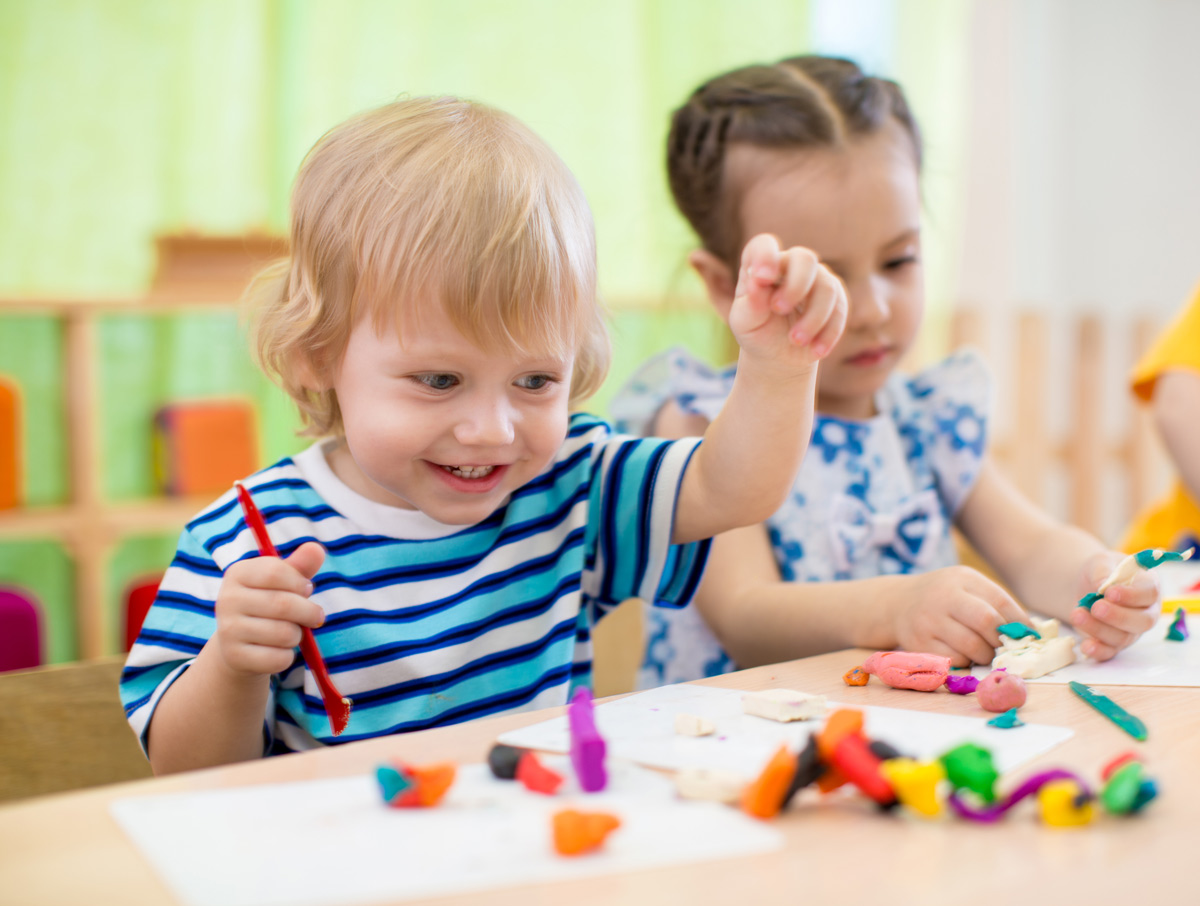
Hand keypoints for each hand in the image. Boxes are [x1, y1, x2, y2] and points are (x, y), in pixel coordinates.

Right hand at [212, 541, 326, 676]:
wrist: (239, 645)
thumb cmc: (268, 605)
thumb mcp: (283, 582)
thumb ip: (301, 566)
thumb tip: (316, 549)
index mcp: (238, 573)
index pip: (275, 572)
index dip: (299, 582)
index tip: (306, 588)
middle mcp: (226, 599)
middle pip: (283, 604)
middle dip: (309, 612)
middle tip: (316, 616)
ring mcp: (228, 630)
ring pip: (284, 634)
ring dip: (298, 635)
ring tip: (291, 632)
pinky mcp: (235, 657)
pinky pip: (279, 658)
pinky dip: (288, 656)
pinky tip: (279, 650)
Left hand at [727, 234, 846, 374]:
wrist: (778, 355)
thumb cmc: (756, 333)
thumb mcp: (745, 323)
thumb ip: (750, 304)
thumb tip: (756, 282)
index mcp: (762, 266)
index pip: (764, 245)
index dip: (765, 255)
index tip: (762, 277)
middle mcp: (791, 265)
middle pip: (805, 258)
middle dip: (796, 286)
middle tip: (779, 310)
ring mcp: (816, 279)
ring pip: (826, 287)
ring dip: (812, 318)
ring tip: (796, 340)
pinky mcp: (835, 298)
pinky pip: (840, 309)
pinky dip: (829, 332)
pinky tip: (816, 350)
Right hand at [888, 566, 1028, 666]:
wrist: (896, 603)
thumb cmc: (943, 596)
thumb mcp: (966, 586)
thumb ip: (994, 603)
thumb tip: (1030, 632)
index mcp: (961, 578)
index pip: (1000, 601)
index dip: (1019, 623)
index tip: (1029, 636)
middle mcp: (943, 596)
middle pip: (987, 622)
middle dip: (1001, 640)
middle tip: (1004, 646)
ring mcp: (928, 620)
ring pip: (972, 646)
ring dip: (986, 655)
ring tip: (984, 651)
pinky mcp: (919, 642)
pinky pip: (955, 659)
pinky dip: (966, 661)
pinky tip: (963, 653)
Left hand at [1069, 551, 1160, 659]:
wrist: (1084, 586)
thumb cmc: (1100, 571)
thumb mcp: (1100, 562)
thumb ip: (1104, 572)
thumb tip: (1103, 587)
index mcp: (1148, 587)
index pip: (1149, 594)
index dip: (1132, 595)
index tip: (1110, 593)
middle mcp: (1145, 612)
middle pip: (1142, 621)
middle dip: (1119, 616)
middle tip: (1096, 607)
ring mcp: (1131, 631)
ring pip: (1122, 637)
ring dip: (1099, 629)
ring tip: (1077, 615)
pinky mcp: (1113, 643)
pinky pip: (1109, 652)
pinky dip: (1098, 651)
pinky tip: (1085, 645)